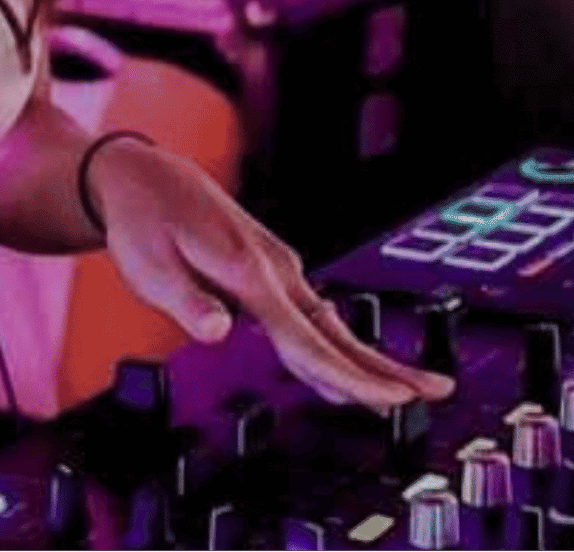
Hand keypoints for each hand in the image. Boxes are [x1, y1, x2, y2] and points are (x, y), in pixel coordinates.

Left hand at [85, 136, 454, 412]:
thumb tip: (218, 332)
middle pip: (334, 330)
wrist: (137, 173)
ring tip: (406, 389)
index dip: (350, 376)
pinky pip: (308, 311)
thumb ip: (186, 302)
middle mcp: (271, 267)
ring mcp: (272, 264)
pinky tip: (343, 360)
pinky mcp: (264, 264)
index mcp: (248, 272)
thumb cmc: (139, 220)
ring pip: (326, 321)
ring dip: (365, 356)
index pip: (306, 340)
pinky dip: (333, 339)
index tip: (391, 401)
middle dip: (385, 366)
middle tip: (436, 391)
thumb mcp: (147, 266)